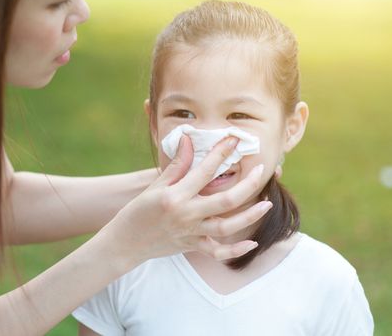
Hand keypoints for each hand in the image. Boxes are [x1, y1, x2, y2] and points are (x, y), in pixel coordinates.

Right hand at [104, 135, 271, 265]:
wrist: (125, 242)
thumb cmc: (138, 211)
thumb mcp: (155, 185)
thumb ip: (177, 165)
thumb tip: (189, 140)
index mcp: (175, 195)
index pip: (204, 171)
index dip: (221, 153)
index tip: (234, 139)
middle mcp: (186, 214)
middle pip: (225, 201)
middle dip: (248, 184)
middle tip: (261, 170)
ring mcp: (190, 233)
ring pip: (227, 227)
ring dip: (249, 216)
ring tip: (267, 205)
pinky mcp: (192, 246)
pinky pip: (217, 252)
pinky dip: (235, 250)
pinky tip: (251, 242)